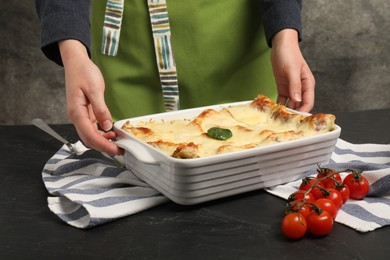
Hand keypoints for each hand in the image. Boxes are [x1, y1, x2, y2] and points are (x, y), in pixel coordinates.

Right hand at [59, 40, 122, 154]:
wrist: (76, 63)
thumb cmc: (83, 73)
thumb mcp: (95, 89)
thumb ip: (101, 108)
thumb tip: (107, 125)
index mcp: (76, 112)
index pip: (90, 135)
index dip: (103, 145)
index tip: (116, 150)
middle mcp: (76, 117)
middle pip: (89, 139)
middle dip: (104, 147)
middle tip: (121, 150)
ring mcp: (80, 116)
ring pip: (90, 136)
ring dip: (103, 142)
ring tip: (119, 143)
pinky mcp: (85, 113)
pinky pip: (92, 128)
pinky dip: (102, 134)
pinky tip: (111, 133)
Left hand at [271, 29, 314, 111]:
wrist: (280, 46)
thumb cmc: (289, 54)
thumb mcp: (292, 70)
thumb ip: (295, 85)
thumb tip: (297, 101)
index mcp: (307, 84)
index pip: (308, 102)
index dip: (303, 111)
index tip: (296, 119)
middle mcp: (301, 88)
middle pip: (299, 105)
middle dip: (294, 113)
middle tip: (285, 121)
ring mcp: (292, 89)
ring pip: (291, 104)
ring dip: (286, 110)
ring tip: (278, 118)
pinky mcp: (283, 88)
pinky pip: (282, 100)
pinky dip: (279, 105)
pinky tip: (274, 111)